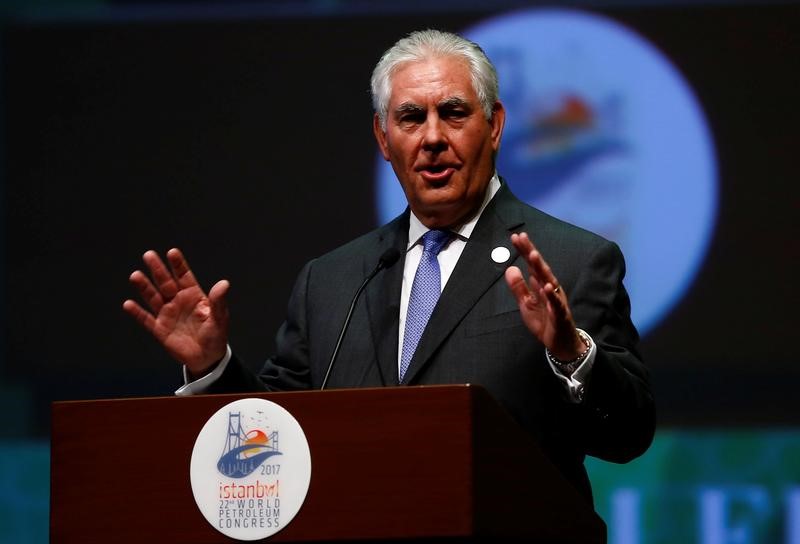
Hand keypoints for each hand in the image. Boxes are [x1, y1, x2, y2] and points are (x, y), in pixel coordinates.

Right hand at [122, 248, 229, 374]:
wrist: (207, 357)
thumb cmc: (215, 335)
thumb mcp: (220, 317)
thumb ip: (218, 301)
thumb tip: (224, 283)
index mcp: (193, 295)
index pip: (184, 276)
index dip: (178, 265)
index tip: (172, 252)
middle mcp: (178, 301)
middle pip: (165, 282)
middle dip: (158, 269)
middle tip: (149, 255)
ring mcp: (167, 314)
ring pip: (153, 297)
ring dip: (144, 287)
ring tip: (135, 276)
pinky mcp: (160, 329)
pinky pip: (146, 319)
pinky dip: (137, 313)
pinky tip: (129, 304)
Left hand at [504, 232, 583, 360]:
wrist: (560, 343)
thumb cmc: (544, 321)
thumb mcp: (526, 304)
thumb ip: (519, 287)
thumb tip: (510, 268)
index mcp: (541, 285)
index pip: (531, 265)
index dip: (524, 251)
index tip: (516, 236)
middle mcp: (551, 289)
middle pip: (540, 268)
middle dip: (531, 252)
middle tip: (523, 238)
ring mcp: (556, 301)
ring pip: (549, 281)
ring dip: (541, 268)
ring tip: (533, 255)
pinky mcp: (560, 315)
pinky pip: (557, 305)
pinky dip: (552, 296)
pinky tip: (547, 287)